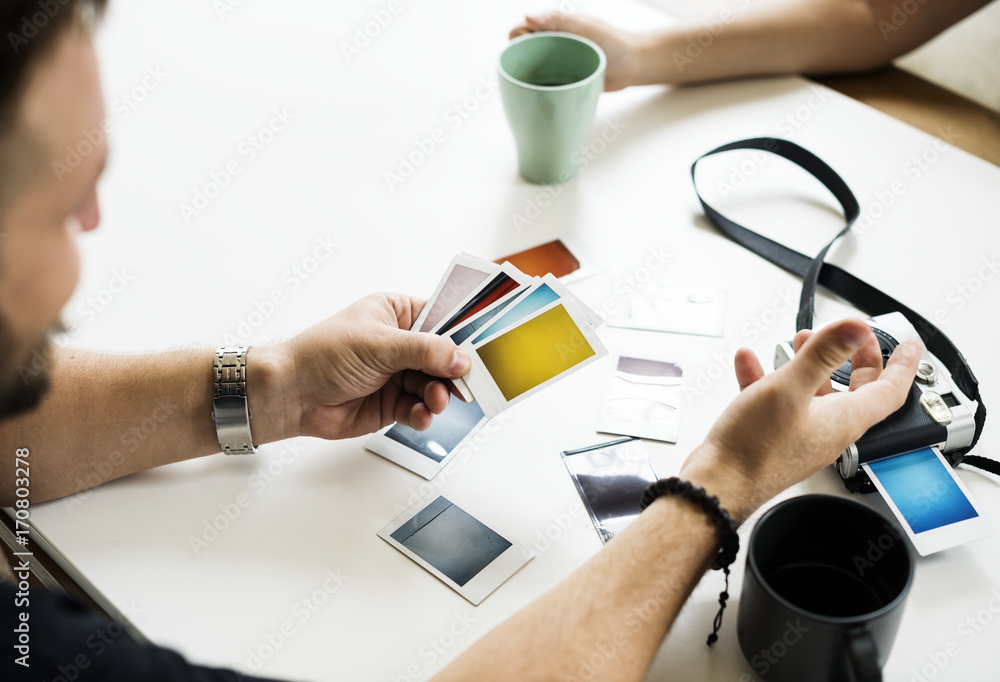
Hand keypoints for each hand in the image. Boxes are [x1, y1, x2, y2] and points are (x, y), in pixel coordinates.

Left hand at [249, 293, 469, 441]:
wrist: (292, 394)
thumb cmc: (323, 354)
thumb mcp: (380, 345)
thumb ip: (424, 351)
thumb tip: (460, 357)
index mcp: (396, 313)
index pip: (441, 318)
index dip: (461, 334)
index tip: (481, 348)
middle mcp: (399, 343)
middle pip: (442, 356)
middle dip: (452, 372)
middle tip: (464, 383)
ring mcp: (396, 374)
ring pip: (434, 385)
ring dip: (438, 395)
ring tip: (434, 401)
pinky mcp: (390, 403)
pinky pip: (418, 408)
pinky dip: (423, 413)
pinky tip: (420, 415)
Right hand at [510, 13, 646, 91]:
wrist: (634, 66)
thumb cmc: (613, 42)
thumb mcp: (584, 28)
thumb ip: (557, 21)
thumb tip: (528, 16)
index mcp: (554, 26)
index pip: (521, 29)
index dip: (516, 39)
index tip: (523, 50)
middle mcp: (553, 43)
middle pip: (523, 50)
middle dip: (519, 61)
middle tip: (528, 72)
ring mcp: (557, 62)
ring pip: (532, 69)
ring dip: (528, 77)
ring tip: (533, 86)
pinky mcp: (563, 80)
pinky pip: (545, 84)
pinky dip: (540, 89)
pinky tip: (540, 96)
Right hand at [680, 319, 920, 523]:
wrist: (717, 485)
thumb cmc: (752, 450)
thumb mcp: (788, 390)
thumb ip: (823, 355)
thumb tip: (855, 328)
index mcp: (842, 420)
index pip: (890, 391)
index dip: (903, 365)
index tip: (910, 347)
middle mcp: (826, 429)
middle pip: (857, 390)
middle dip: (858, 358)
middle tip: (855, 337)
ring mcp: (800, 433)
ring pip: (815, 392)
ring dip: (811, 363)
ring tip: (800, 341)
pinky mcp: (773, 436)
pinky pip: (778, 401)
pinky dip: (768, 378)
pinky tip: (750, 364)